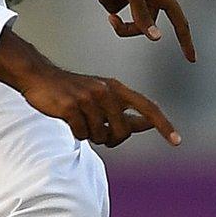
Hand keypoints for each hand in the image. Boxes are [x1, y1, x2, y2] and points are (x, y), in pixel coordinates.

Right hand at [19, 63, 179, 147]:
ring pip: (100, 135)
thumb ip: (123, 110)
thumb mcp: (101, 95)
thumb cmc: (72, 90)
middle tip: (99, 133)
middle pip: (123, 131)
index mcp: (116, 88)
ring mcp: (86, 98)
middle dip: (112, 139)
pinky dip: (76, 133)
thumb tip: (148, 124)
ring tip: (80, 120)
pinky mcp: (69, 106)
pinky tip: (68, 120)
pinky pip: (81, 134)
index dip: (163, 125)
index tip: (177, 141)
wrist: (38, 76)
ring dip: (91, 135)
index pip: (147, 107)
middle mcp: (104, 91)